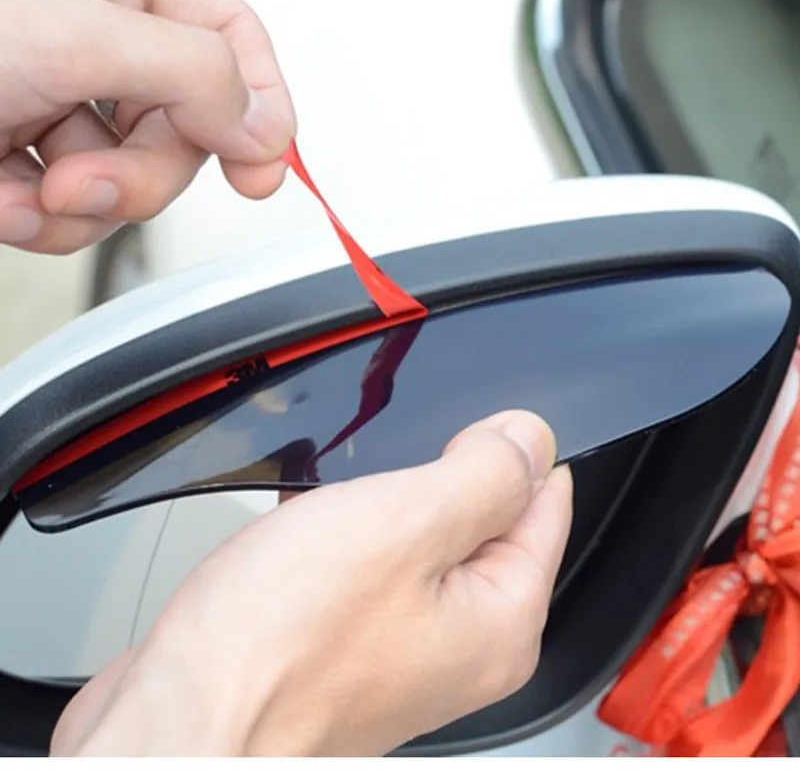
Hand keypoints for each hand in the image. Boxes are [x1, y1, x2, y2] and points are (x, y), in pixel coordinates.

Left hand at [0, 0, 294, 253]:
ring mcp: (66, 110)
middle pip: (187, 130)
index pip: (226, 31)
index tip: (262, 164)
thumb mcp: (68, 42)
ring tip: (37, 192)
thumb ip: (188, 74)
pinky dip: (50, 227)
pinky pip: (87, 215)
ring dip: (91, 208)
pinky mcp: (39, 166)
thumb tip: (264, 128)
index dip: (259, 99)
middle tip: (92, 179)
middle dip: (143, 175)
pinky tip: (9, 204)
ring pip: (139, 184)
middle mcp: (97, 51)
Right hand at [50, 411, 572, 756]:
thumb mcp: (405, 524)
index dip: (511, 453)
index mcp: (500, 620)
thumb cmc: (280, 643)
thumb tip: (530, 439)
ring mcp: (408, 650)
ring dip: (390, 510)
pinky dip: (357, 541)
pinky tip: (323, 541)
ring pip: (426, 542)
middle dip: (443, 483)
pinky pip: (380, 568)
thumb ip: (484, 475)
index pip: (546, 507)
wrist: (183, 717)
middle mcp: (464, 646)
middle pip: (487, 524)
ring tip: (350, 511)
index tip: (473, 430)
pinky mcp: (356, 647)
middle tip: (393, 477)